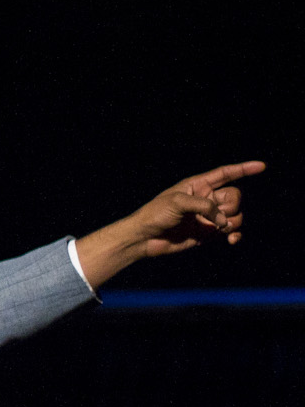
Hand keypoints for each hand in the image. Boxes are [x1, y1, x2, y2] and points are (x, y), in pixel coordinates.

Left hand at [75, 160, 265, 288]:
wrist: (145, 238)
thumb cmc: (155, 214)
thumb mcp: (178, 203)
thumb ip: (204, 206)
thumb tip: (224, 221)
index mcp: (198, 185)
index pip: (225, 174)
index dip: (244, 169)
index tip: (262, 166)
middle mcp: (206, 199)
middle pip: (235, 197)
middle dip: (231, 206)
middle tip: (215, 216)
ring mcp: (208, 216)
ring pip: (235, 215)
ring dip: (232, 222)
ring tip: (217, 230)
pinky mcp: (208, 233)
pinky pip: (231, 231)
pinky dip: (235, 235)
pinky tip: (231, 240)